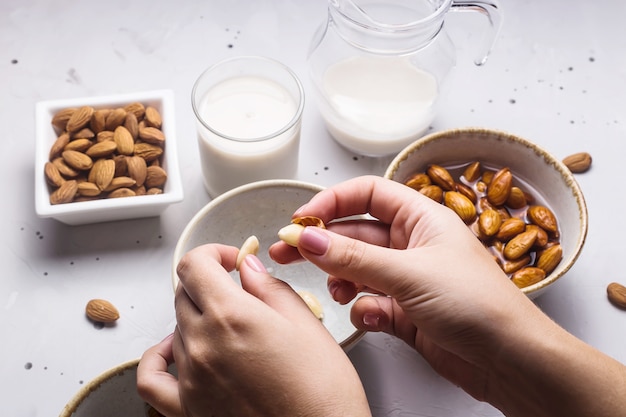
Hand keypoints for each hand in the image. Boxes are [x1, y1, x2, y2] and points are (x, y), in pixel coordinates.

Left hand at [137, 244, 369, 416]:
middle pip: (185, 293)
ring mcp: (192, 378)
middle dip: (210, 282)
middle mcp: (203, 344)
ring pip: (177, 326)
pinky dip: (158, 355)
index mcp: (231, 316)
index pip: (194, 265)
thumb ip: (270, 288)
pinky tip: (175, 348)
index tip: (233, 261)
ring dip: (199, 316)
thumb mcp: (306, 324)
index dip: (214, 253)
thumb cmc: (323, 391)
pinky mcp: (188, 408)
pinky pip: (153, 376)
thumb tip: (248, 269)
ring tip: (230, 325)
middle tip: (239, 291)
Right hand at [270, 175, 538, 400]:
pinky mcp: (407, 312)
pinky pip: (370, 303)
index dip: (333, 201)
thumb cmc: (478, 305)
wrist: (510, 360)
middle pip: (356, 234)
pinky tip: (370, 316)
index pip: (369, 194)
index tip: (303, 218)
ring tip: (337, 290)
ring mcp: (409, 279)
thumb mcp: (409, 273)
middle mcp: (413, 245)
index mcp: (422, 219)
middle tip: (286, 251)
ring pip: (359, 270)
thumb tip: (308, 237)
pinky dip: (364, 309)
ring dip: (342, 279)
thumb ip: (353, 257)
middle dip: (322, 243)